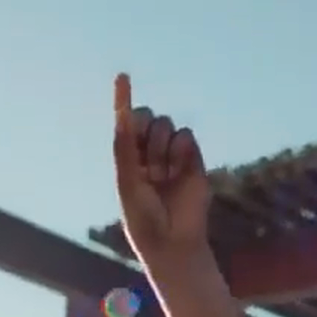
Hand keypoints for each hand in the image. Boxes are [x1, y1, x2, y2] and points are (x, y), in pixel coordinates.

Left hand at [111, 73, 211, 264]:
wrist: (172, 240)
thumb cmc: (143, 216)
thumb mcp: (127, 179)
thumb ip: (125, 146)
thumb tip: (123, 114)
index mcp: (129, 156)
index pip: (126, 122)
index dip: (123, 98)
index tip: (122, 76)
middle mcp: (150, 151)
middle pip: (148, 116)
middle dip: (145, 129)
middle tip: (145, 161)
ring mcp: (172, 154)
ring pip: (166, 124)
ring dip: (160, 146)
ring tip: (161, 174)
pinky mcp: (193, 158)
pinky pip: (185, 135)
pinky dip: (179, 150)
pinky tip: (177, 172)